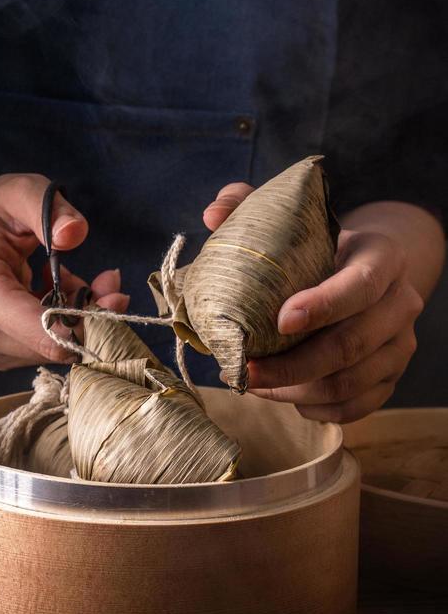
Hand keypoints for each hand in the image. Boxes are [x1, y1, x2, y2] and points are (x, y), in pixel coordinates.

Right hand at [0, 173, 128, 370]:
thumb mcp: (19, 191)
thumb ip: (49, 208)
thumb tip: (74, 233)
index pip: (42, 332)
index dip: (88, 321)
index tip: (115, 294)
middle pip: (52, 345)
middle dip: (89, 315)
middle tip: (107, 280)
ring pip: (51, 351)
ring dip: (76, 319)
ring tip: (71, 278)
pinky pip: (40, 351)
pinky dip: (61, 326)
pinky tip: (58, 294)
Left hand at [203, 185, 424, 423]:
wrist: (367, 268)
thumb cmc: (319, 243)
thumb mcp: (292, 217)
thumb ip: (250, 205)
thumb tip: (212, 216)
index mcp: (383, 257)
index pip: (362, 285)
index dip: (324, 305)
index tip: (280, 321)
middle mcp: (401, 303)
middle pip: (352, 345)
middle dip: (292, 366)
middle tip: (245, 370)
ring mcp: (400, 344)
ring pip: (349, 383)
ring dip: (295, 391)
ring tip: (252, 383)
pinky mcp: (391, 377)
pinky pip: (355, 406)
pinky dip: (315, 408)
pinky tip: (282, 396)